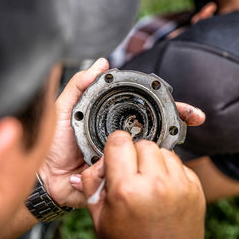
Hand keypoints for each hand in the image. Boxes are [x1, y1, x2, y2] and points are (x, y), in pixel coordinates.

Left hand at [39, 57, 205, 207]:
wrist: (44, 176)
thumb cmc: (52, 143)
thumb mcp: (63, 109)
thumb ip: (79, 85)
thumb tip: (101, 62)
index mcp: (110, 120)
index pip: (141, 107)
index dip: (160, 102)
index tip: (178, 101)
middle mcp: (119, 137)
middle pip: (154, 126)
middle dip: (176, 120)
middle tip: (193, 117)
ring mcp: (121, 156)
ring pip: (151, 149)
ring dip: (169, 141)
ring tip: (180, 132)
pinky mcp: (119, 175)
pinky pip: (137, 169)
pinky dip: (150, 164)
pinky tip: (162, 158)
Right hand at [82, 131, 205, 238]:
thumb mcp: (100, 217)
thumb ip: (92, 183)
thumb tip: (94, 162)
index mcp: (127, 189)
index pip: (119, 141)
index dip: (114, 147)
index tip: (115, 155)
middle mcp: (155, 183)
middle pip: (142, 143)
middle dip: (134, 154)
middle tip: (131, 173)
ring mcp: (179, 186)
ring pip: (163, 151)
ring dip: (153, 161)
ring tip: (148, 182)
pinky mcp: (195, 189)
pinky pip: (179, 164)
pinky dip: (169, 172)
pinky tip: (162, 190)